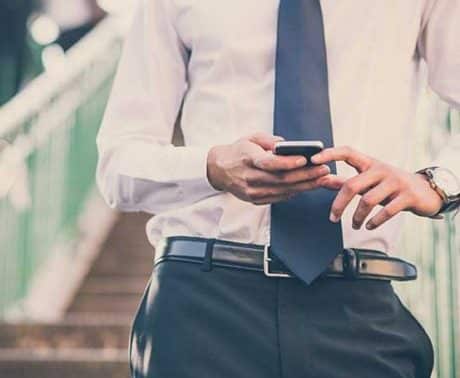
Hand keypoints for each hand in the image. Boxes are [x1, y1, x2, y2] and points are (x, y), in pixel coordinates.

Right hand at [207, 133, 330, 204]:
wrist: (219, 170)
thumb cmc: (238, 151)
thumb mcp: (251, 138)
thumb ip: (270, 140)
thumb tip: (289, 145)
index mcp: (247, 159)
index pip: (268, 163)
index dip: (287, 163)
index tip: (304, 160)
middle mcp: (249, 177)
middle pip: (280, 179)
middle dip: (305, 175)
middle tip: (323, 170)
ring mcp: (252, 191)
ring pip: (282, 190)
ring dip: (304, 185)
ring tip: (321, 179)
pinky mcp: (255, 200)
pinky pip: (278, 197)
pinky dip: (294, 192)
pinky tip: (307, 186)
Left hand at [311, 146, 443, 229]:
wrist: (426, 191)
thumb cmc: (389, 186)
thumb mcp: (367, 181)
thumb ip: (344, 181)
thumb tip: (321, 180)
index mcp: (369, 163)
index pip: (347, 152)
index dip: (330, 154)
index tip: (313, 160)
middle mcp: (381, 170)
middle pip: (352, 185)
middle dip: (339, 204)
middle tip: (332, 218)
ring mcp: (395, 182)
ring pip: (368, 201)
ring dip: (357, 217)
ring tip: (355, 226)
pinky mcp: (407, 196)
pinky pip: (386, 211)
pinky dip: (375, 221)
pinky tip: (369, 226)